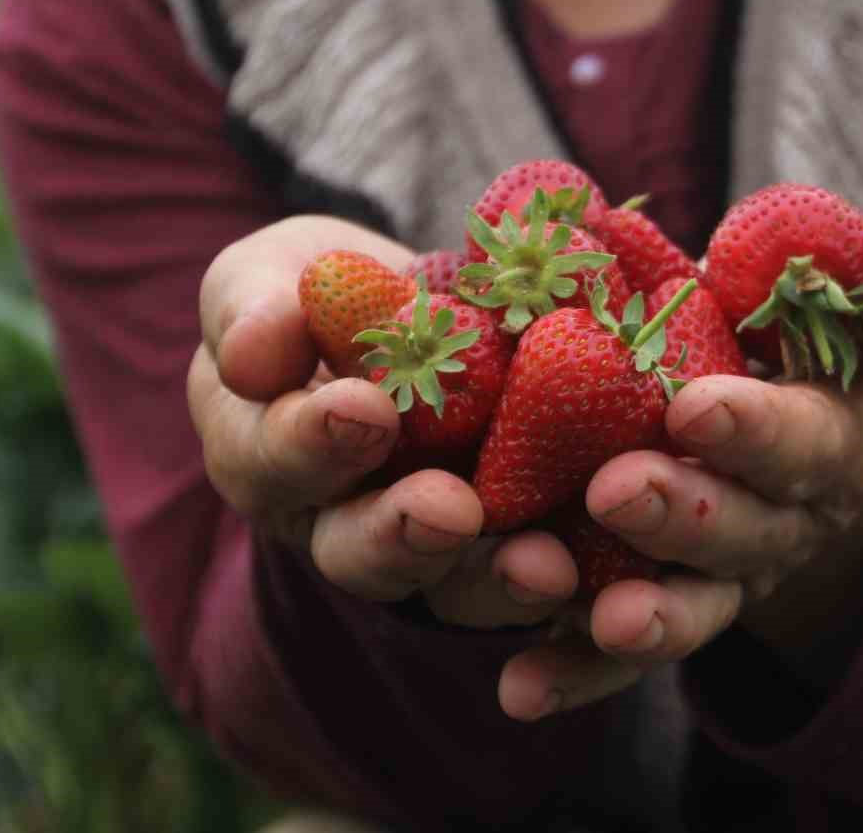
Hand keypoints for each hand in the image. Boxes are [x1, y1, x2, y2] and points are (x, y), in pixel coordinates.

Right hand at [187, 215, 580, 627]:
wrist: (409, 304)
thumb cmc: (312, 293)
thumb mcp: (269, 276)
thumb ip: (251, 309)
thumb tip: (253, 351)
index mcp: (266, 456)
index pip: (273, 460)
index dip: (314, 442)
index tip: (365, 408)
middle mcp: (339, 520)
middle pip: (358, 551)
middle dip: (404, 533)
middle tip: (451, 510)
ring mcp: (429, 543)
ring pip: (451, 586)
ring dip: (496, 582)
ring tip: (543, 566)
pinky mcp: (511, 540)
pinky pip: (536, 572)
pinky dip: (572, 576)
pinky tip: (611, 565)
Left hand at [496, 227, 862, 719]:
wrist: (814, 426)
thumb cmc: (820, 333)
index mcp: (835, 434)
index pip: (805, 438)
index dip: (756, 430)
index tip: (696, 409)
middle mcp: (785, 519)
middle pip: (741, 532)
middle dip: (681, 516)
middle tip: (614, 490)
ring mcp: (726, 574)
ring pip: (692, 605)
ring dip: (643, 616)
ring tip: (581, 604)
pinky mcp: (666, 605)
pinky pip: (623, 655)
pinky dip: (575, 674)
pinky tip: (521, 689)